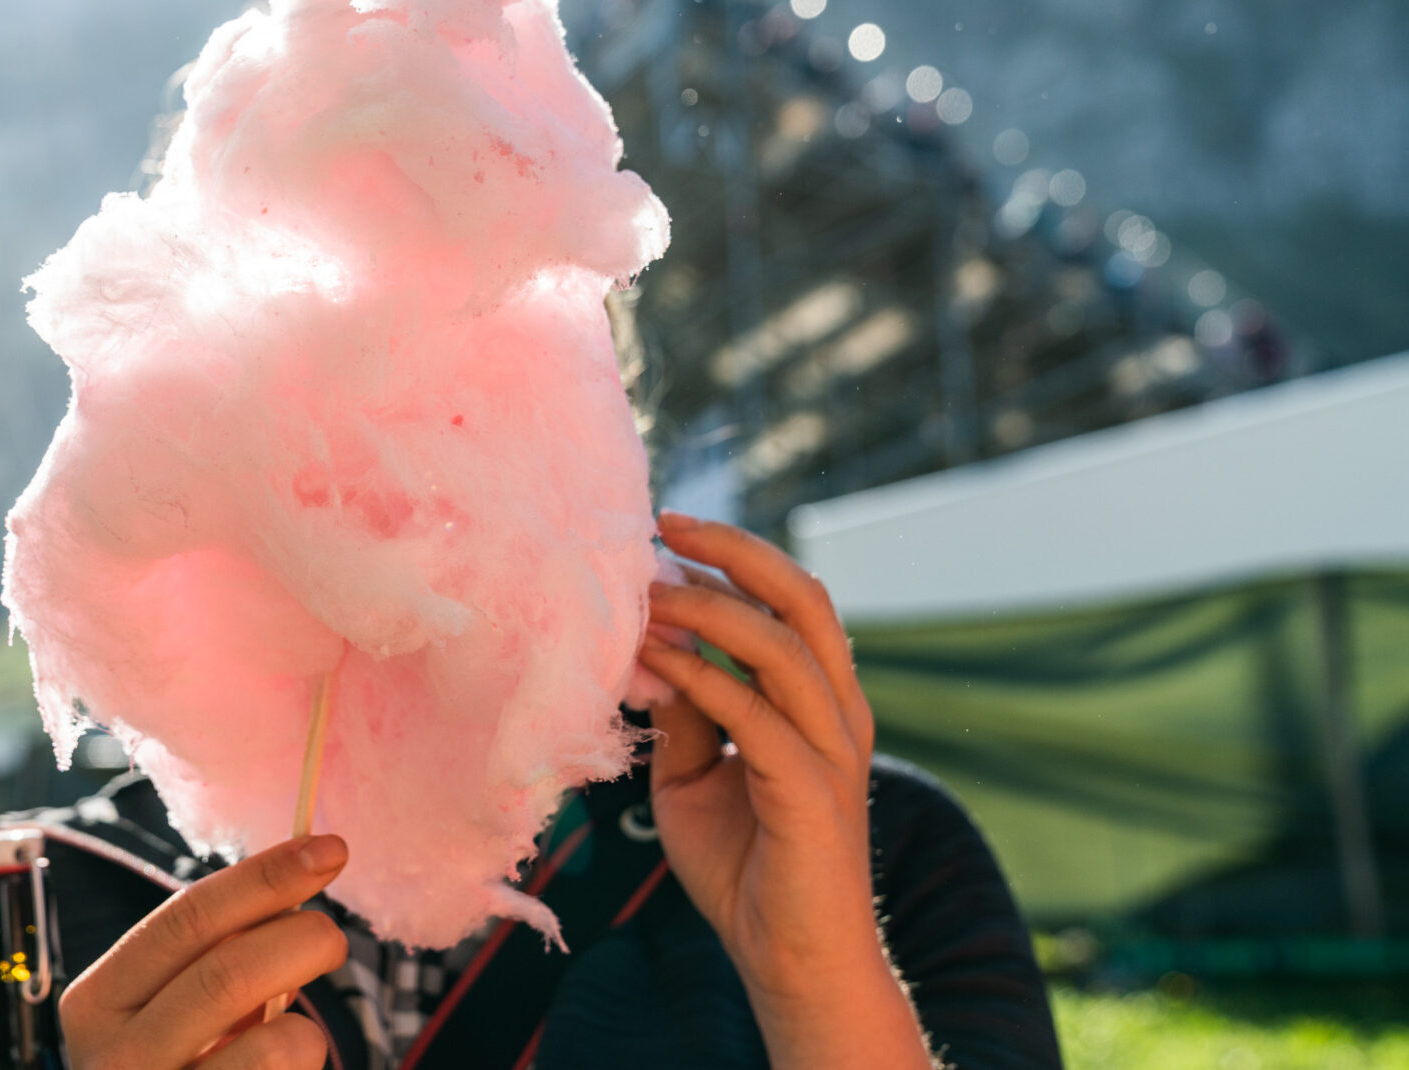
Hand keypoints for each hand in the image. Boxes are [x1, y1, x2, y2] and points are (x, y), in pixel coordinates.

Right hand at [59, 834, 348, 1068]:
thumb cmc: (175, 1063)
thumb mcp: (172, 1008)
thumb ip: (215, 952)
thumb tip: (303, 875)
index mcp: (98, 1003)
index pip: (186, 919)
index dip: (264, 877)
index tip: (328, 850)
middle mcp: (114, 1061)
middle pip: (229, 973)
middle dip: (303, 939)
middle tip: (333, 938)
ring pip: (273, 1045)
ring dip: (307, 1025)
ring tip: (296, 1031)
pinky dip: (304, 1059)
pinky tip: (286, 1067)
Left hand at [636, 512, 932, 1069]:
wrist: (789, 959)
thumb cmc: (745, 866)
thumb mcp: (694, 774)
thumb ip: (684, 711)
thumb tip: (647, 647)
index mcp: (821, 700)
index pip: (791, 600)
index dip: (734, 559)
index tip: (665, 532)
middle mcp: (839, 712)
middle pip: (805, 598)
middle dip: (736, 553)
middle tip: (666, 526)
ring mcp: (833, 749)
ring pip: (784, 645)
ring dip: (709, 611)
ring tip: (647, 594)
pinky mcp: (812, 790)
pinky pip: (756, 714)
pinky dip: (701, 680)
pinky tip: (653, 665)